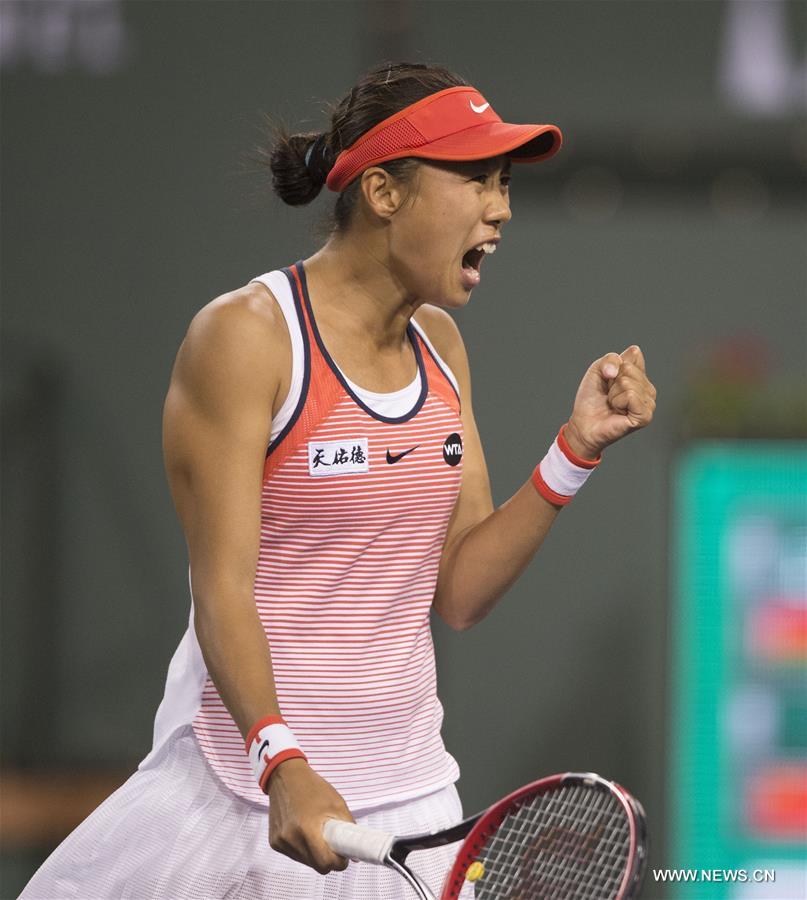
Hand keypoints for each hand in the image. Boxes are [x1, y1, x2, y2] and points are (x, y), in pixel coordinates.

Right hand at [267, 758, 353, 874]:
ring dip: (314, 855)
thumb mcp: (336, 803)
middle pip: (316, 866)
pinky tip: (303, 832)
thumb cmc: (313, 787)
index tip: (342, 855)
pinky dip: (303, 849)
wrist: (285, 775)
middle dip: (328, 859)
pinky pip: (294, 855)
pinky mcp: (274, 842)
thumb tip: (354, 852)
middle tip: (333, 844)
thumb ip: (347, 827)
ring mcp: (280, 842)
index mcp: (306, 829)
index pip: (325, 863)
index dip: (338, 862)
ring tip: (317, 834)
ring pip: (305, 862)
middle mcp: (290, 839)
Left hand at [566, 346, 656, 457]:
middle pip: (629, 368)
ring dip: (613, 394)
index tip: (608, 379)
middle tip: (609, 395)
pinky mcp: (645, 416)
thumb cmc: (591, 398)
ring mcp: (649, 403)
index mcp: (641, 375)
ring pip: (628, 383)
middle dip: (612, 381)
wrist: (583, 423)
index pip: (634, 354)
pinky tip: (618, 410)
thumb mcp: (597, 369)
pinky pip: (631, 395)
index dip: (613, 365)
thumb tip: (618, 370)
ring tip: (613, 404)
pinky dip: (617, 401)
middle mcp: (649, 389)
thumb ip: (610, 359)